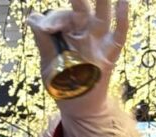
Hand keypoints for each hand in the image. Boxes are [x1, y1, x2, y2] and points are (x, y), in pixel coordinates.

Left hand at [27, 0, 128, 117]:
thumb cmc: (62, 84)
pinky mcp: (111, 53)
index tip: (46, 28)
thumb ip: (43, 40)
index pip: (63, 17)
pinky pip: (119, 34)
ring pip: (102, 14)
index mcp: (67, 33)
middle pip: (82, 8)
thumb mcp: (48, 63)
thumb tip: (32, 16)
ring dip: (102, 0)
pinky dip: (122, 18)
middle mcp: (84, 32)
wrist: (78, 107)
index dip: (55, 19)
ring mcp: (99, 41)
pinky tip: (123, 2)